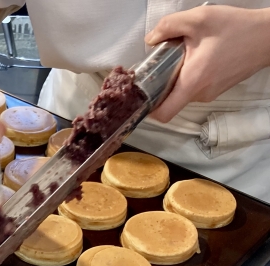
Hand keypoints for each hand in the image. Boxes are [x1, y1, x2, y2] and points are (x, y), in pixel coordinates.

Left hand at [145, 5, 269, 122]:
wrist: (269, 36)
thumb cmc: (237, 28)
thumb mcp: (199, 19)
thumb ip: (168, 26)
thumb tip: (150, 39)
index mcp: (193, 82)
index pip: (164, 113)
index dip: (148, 109)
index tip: (142, 95)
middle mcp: (201, 94)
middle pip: (169, 101)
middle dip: (161, 85)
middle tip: (161, 63)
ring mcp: (210, 94)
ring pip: (182, 93)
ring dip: (176, 78)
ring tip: (182, 56)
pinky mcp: (217, 89)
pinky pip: (195, 88)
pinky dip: (189, 76)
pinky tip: (196, 57)